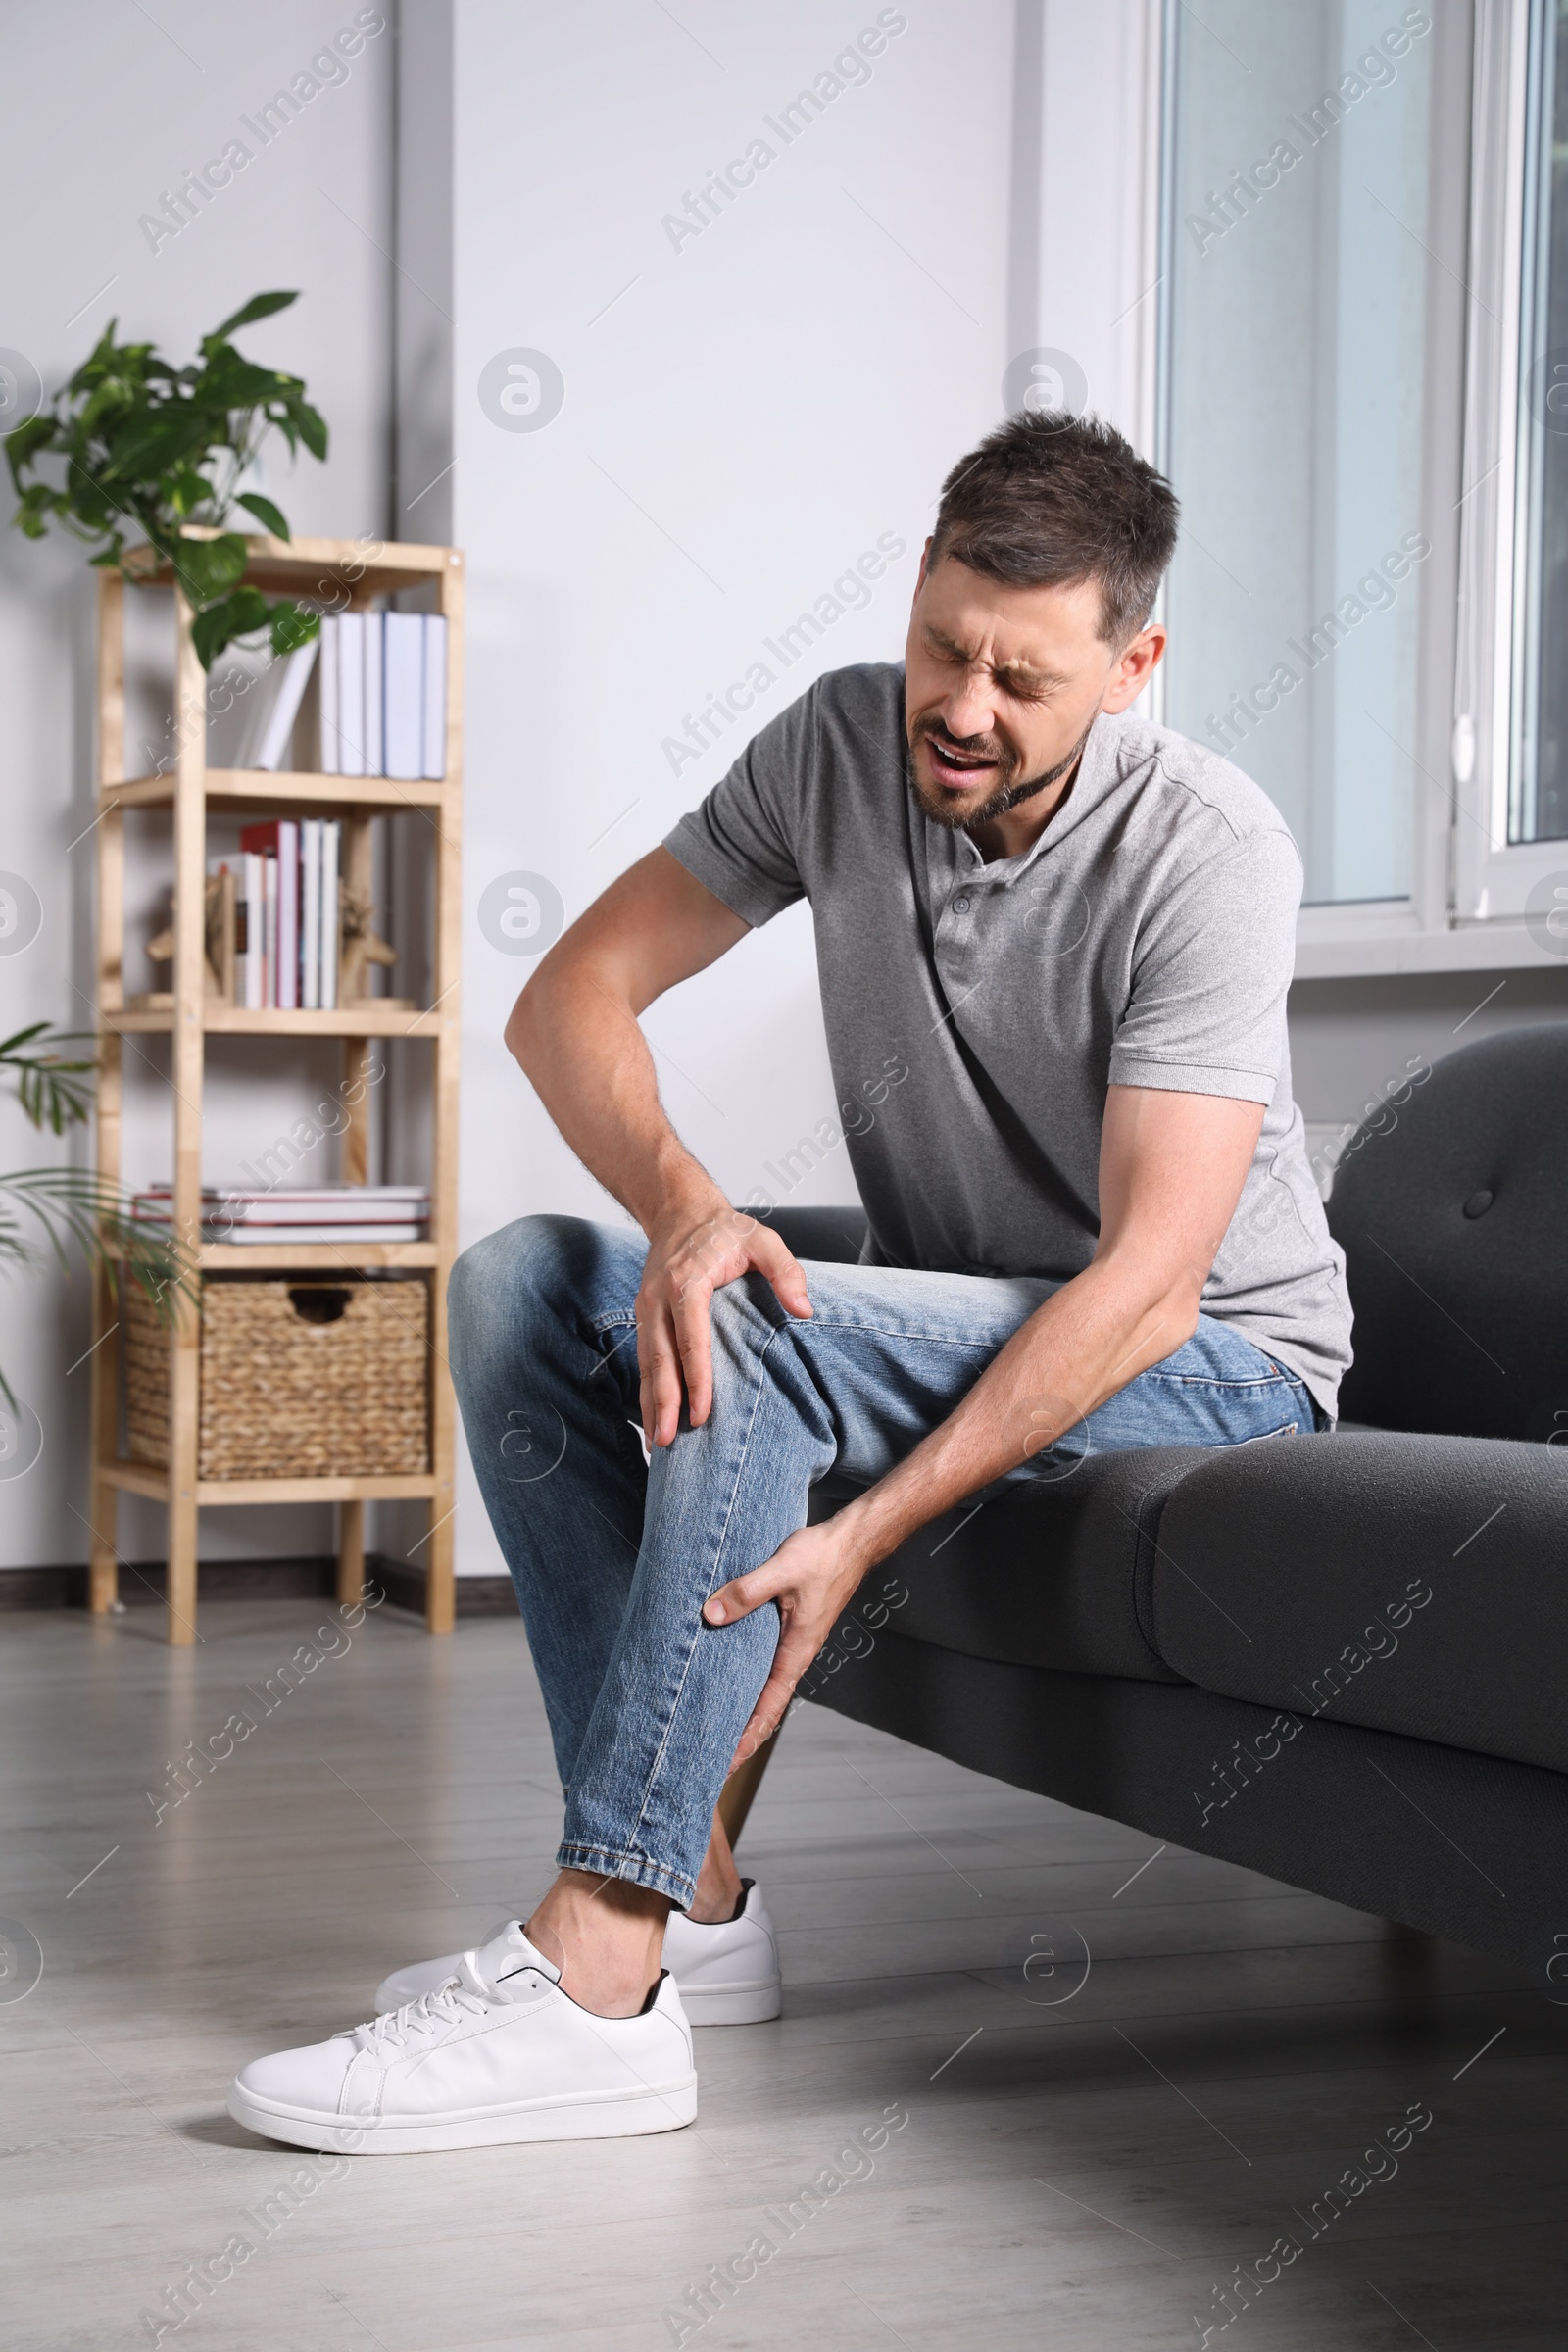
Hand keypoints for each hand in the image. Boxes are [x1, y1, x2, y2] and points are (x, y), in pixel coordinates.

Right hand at [636, 1197, 811, 1447]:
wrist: (680, 1211)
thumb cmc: (724, 1230)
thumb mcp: (763, 1239)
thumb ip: (786, 1271)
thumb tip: (804, 1310)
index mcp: (687, 1281)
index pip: (691, 1337)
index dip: (696, 1377)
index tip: (702, 1412)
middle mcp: (659, 1298)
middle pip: (659, 1358)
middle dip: (664, 1402)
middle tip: (670, 1441)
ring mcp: (646, 1309)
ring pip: (645, 1364)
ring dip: (651, 1404)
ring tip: (658, 1444)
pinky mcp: (645, 1317)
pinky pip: (644, 1359)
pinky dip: (647, 1392)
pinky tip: (654, 1419)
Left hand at [703, 1515, 872, 1767]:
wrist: (851, 1541)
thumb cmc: (823, 1557)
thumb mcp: (780, 1571)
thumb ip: (745, 1592)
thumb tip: (710, 1615)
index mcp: (796, 1652)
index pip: (769, 1707)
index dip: (747, 1737)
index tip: (727, 1763)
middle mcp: (795, 1654)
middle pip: (765, 1706)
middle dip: (740, 1733)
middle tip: (709, 1756)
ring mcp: (792, 1643)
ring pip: (764, 1686)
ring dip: (742, 1707)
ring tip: (712, 1724)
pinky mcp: (788, 1628)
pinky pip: (764, 1663)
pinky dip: (746, 1679)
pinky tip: (726, 1676)